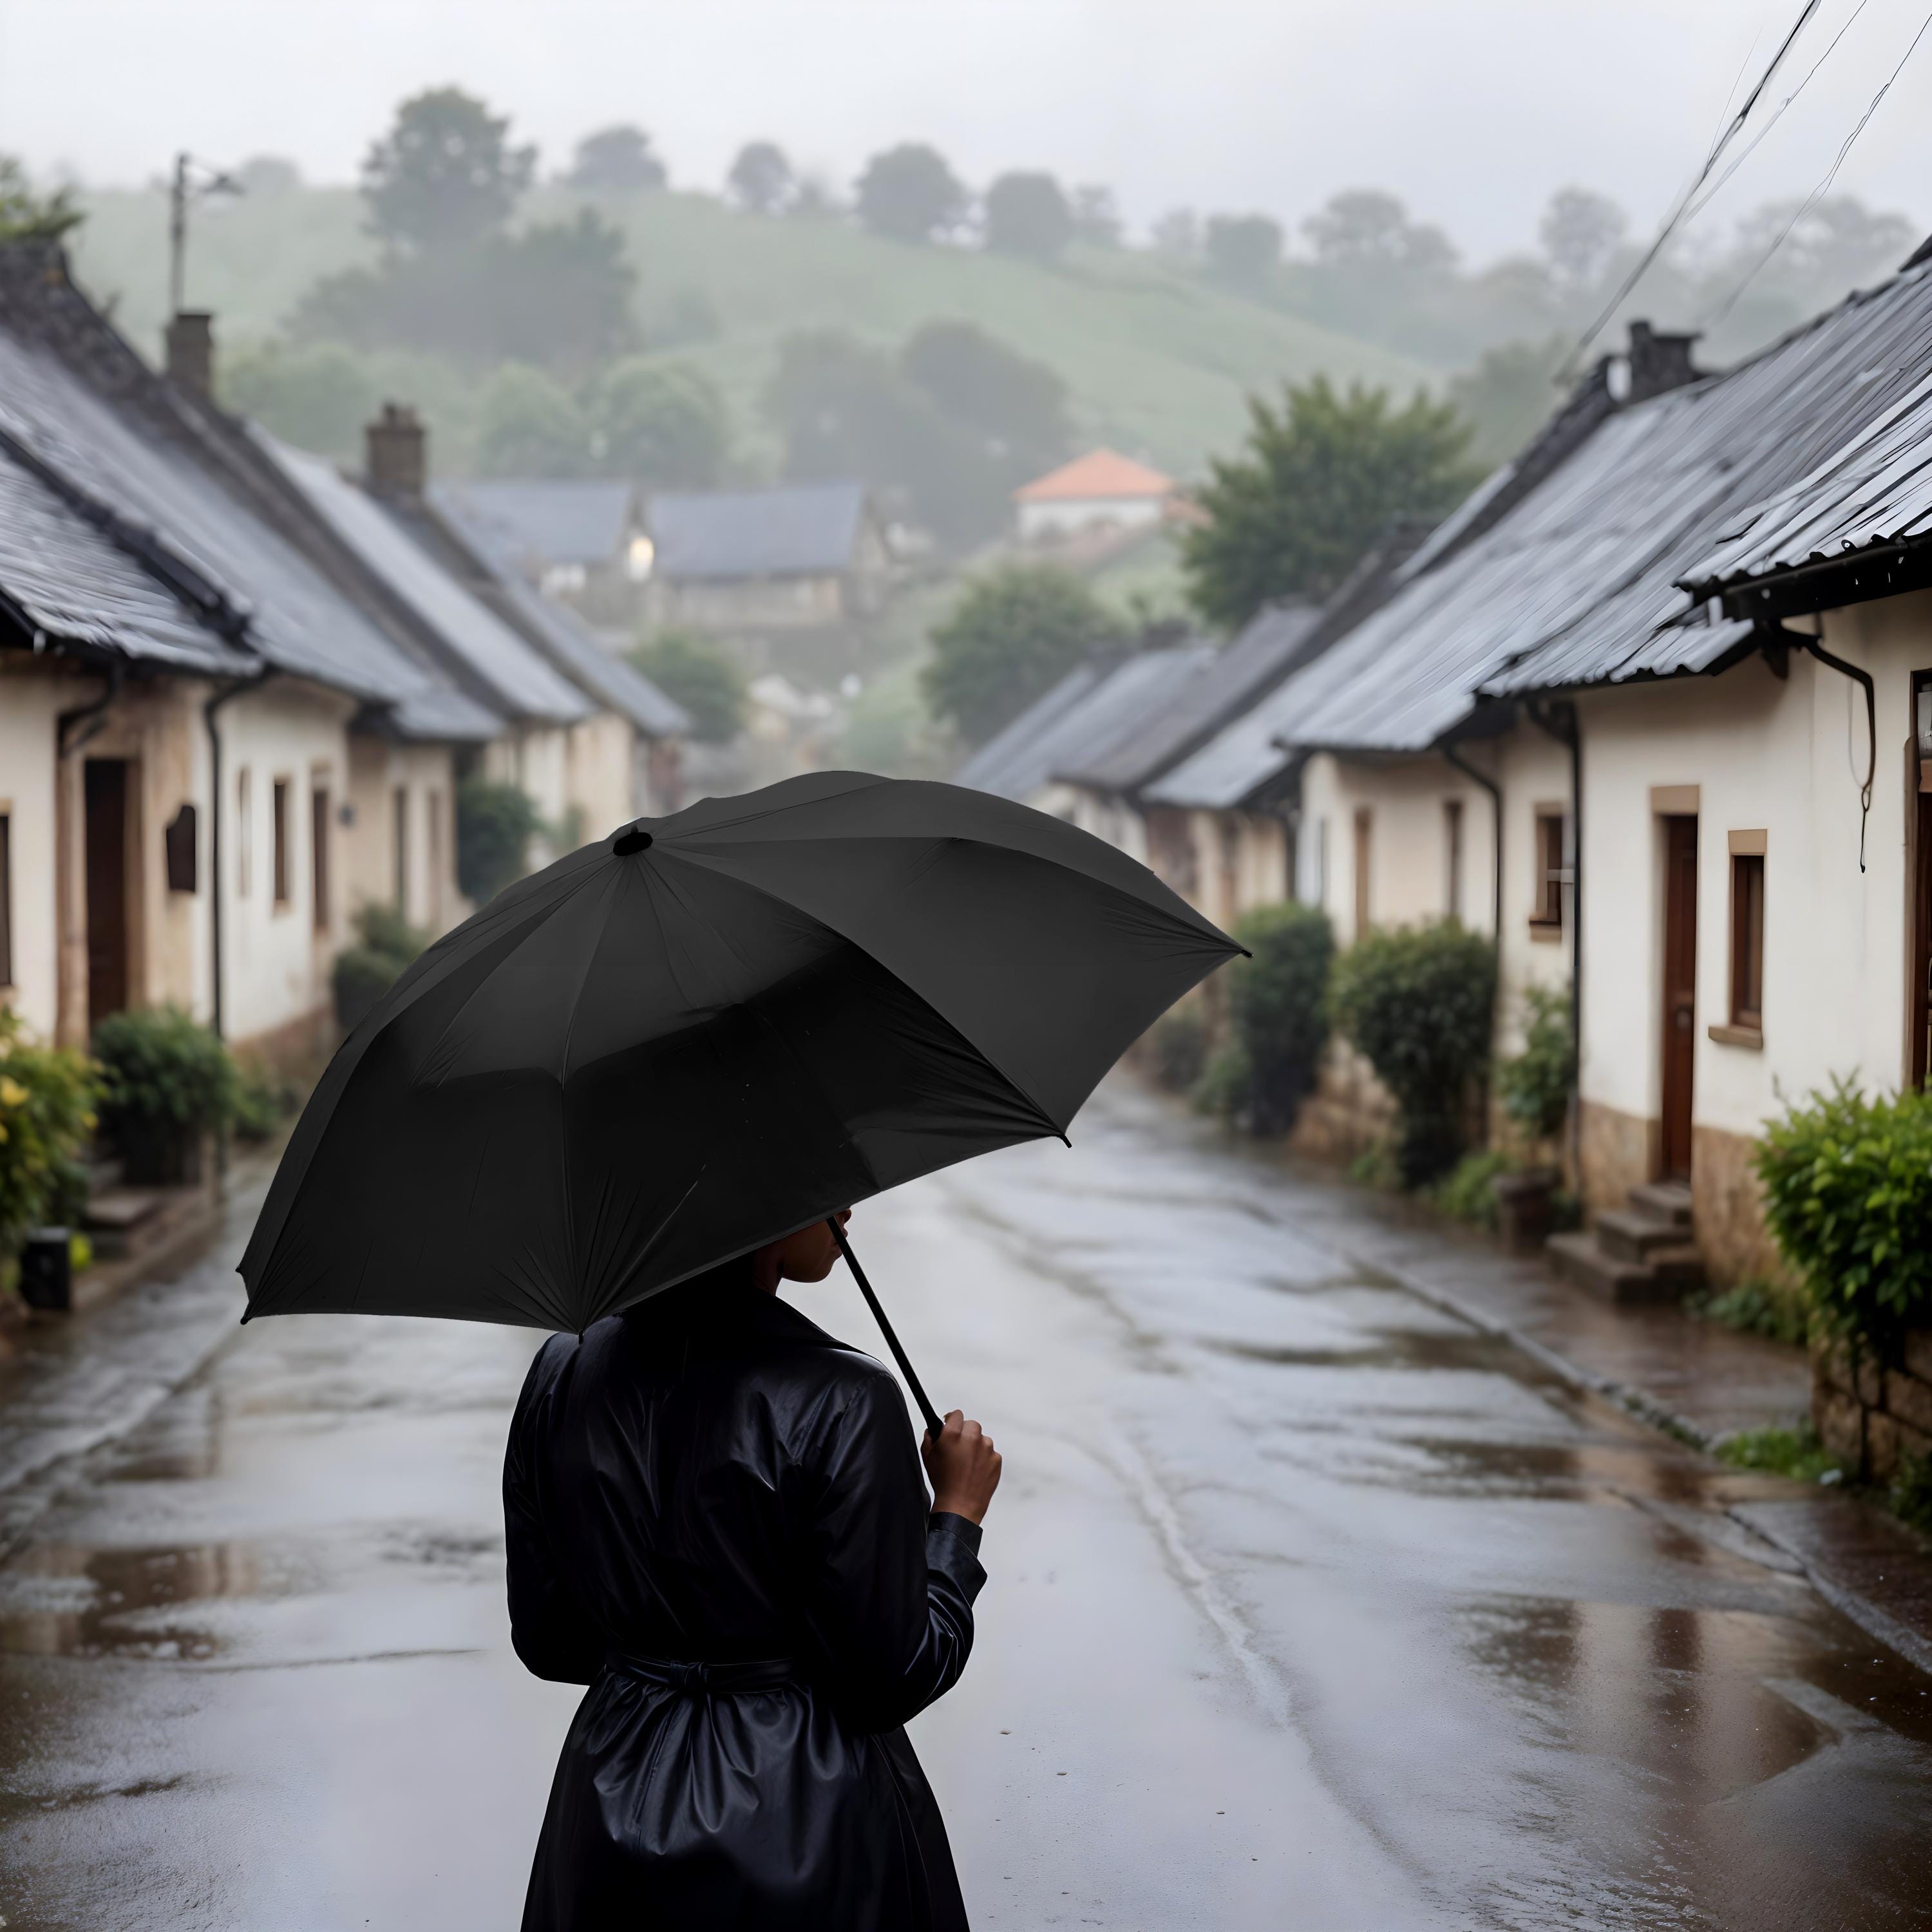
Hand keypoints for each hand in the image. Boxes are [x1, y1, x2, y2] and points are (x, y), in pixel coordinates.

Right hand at [922, 1410, 1001, 1524]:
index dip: (952, 1420)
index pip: (956, 1414)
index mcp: (952, 1434)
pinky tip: (975, 1471)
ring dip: (976, 1446)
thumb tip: (933, 1429)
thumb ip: (929, 1437)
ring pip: (982, 1438)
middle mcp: (971, 1437)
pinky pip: (991, 1453)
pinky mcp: (996, 1459)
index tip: (951, 1426)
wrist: (960, 1505)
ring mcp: (986, 1448)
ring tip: (967, 1463)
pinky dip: (985, 1459)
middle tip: (959, 1447)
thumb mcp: (927, 1457)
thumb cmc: (942, 1482)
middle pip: (971, 1424)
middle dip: (965, 1433)